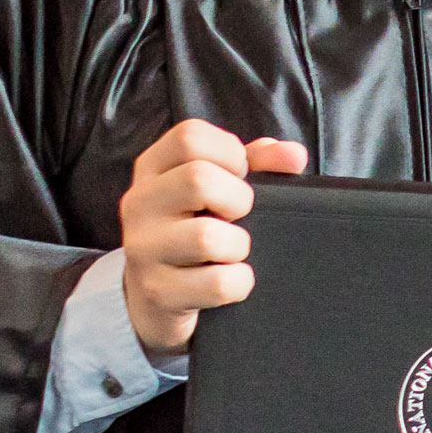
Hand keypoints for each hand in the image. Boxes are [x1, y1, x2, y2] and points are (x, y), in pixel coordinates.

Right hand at [118, 121, 307, 360]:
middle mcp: (139, 203)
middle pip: (198, 180)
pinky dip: (240, 283)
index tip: (239, 175)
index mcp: (153, 168)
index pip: (190, 136)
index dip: (230, 152)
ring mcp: (142, 248)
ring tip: (231, 252)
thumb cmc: (194, 228)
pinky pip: (218, 284)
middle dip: (238, 199)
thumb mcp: (219, 188)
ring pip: (207, 237)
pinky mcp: (157, 291)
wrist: (155, 296)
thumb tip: (292, 155)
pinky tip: (230, 279)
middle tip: (238, 216)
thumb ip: (258, 163)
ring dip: (238, 246)